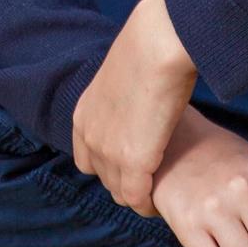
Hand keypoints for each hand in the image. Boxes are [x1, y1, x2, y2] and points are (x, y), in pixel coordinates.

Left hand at [69, 0, 197, 214]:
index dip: (110, 166)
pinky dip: (149, 202)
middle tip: (154, 179)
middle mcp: (89, 136)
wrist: (157, 44)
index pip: (88, 160)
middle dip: (127, 182)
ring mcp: (108, 152)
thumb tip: (143, 98)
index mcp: (83, 115)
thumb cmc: (149, 49)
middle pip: (105, 179)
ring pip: (120, 193)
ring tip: (161, 188)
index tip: (134, 166)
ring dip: (139, 194)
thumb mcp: (124, 77)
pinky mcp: (132, 162)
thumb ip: (124, 98)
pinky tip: (164, 197)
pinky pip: (137, 198)